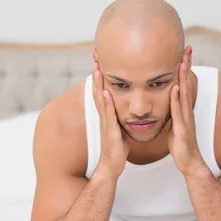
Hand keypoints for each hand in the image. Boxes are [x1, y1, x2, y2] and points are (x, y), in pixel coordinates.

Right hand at [92, 61, 129, 179]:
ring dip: (98, 84)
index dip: (102, 73)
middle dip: (96, 72)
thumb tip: (126, 103)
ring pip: (101, 100)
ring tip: (97, 68)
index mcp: (109, 113)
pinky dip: (106, 103)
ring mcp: (106, 123)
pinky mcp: (110, 132)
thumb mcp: (119, 126)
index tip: (101, 57)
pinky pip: (108, 115)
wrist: (112, 165)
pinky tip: (106, 92)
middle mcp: (105, 115)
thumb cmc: (118, 146)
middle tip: (94, 55)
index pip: (104, 88)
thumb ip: (120, 114)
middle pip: (98, 89)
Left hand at [168, 55, 204, 175]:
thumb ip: (173, 112)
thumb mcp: (176, 124)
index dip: (184, 68)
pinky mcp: (182, 129)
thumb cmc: (182, 145)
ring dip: (183, 78)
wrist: (190, 163)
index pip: (184, 84)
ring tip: (182, 61)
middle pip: (187, 84)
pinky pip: (178, 111)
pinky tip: (174, 88)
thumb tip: (169, 102)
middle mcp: (186, 111)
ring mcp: (185, 119)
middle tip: (187, 48)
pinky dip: (176, 99)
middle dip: (187, 66)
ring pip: (184, 94)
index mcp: (183, 109)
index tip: (183, 52)